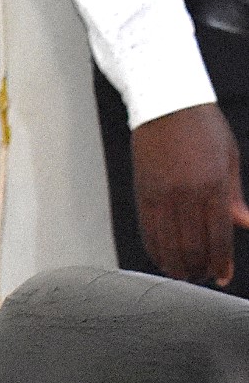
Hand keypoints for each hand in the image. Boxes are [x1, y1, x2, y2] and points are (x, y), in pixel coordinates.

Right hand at [131, 104, 248, 286]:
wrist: (166, 105)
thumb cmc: (203, 128)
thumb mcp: (229, 158)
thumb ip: (234, 197)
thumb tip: (245, 224)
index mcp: (213, 184)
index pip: (219, 236)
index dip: (221, 262)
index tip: (223, 277)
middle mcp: (187, 195)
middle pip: (192, 248)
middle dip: (200, 269)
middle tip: (204, 275)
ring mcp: (162, 198)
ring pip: (169, 248)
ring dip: (178, 267)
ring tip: (186, 272)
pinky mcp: (144, 199)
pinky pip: (149, 236)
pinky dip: (157, 254)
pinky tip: (166, 260)